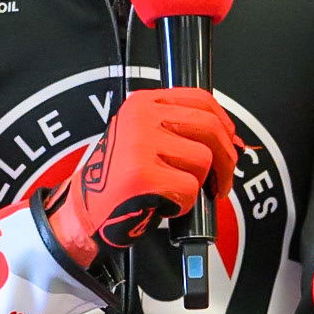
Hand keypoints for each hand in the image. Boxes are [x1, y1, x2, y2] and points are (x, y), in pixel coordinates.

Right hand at [43, 88, 236, 266]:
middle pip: (209, 128)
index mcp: (142, 104)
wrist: (83, 215)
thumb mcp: (142, 140)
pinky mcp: (143, 175)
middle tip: (223, 180)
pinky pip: (190, 189)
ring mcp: (140, 144)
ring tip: (173, 192)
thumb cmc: (116, 183)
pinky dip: (183, 204)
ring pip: (202, 160)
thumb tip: (229, 139)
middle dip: (226, 159)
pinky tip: (161, 204)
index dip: (224, 122)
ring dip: (197, 184)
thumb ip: (179, 131)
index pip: (200, 99)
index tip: (230, 141)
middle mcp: (141, 118)